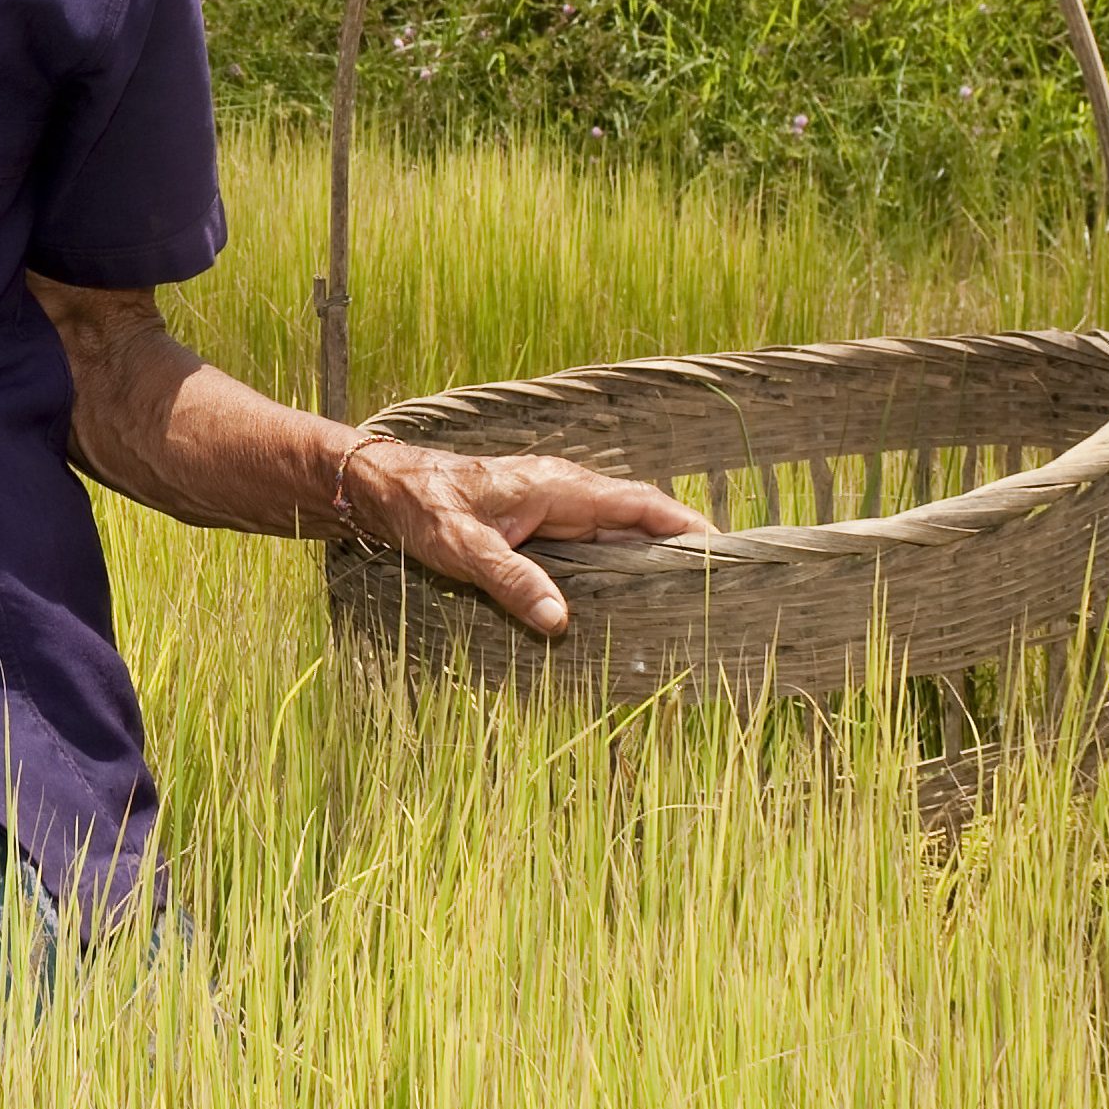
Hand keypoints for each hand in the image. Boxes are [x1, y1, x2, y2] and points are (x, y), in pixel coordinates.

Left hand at [341, 441, 713, 637]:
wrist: (384, 489)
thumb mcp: (461, 546)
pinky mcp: (539, 529)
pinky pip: (591, 550)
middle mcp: (566, 495)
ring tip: (686, 608)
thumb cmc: (421, 507)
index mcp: (560, 487)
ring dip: (648, 567)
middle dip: (677, 554)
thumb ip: (510, 579)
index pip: (641, 503)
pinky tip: (626, 607)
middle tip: (715, 597)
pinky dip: (615, 572)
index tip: (724, 552)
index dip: (685, 525)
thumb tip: (559, 621)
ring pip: (617, 539)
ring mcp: (554, 511)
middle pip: (639, 524)